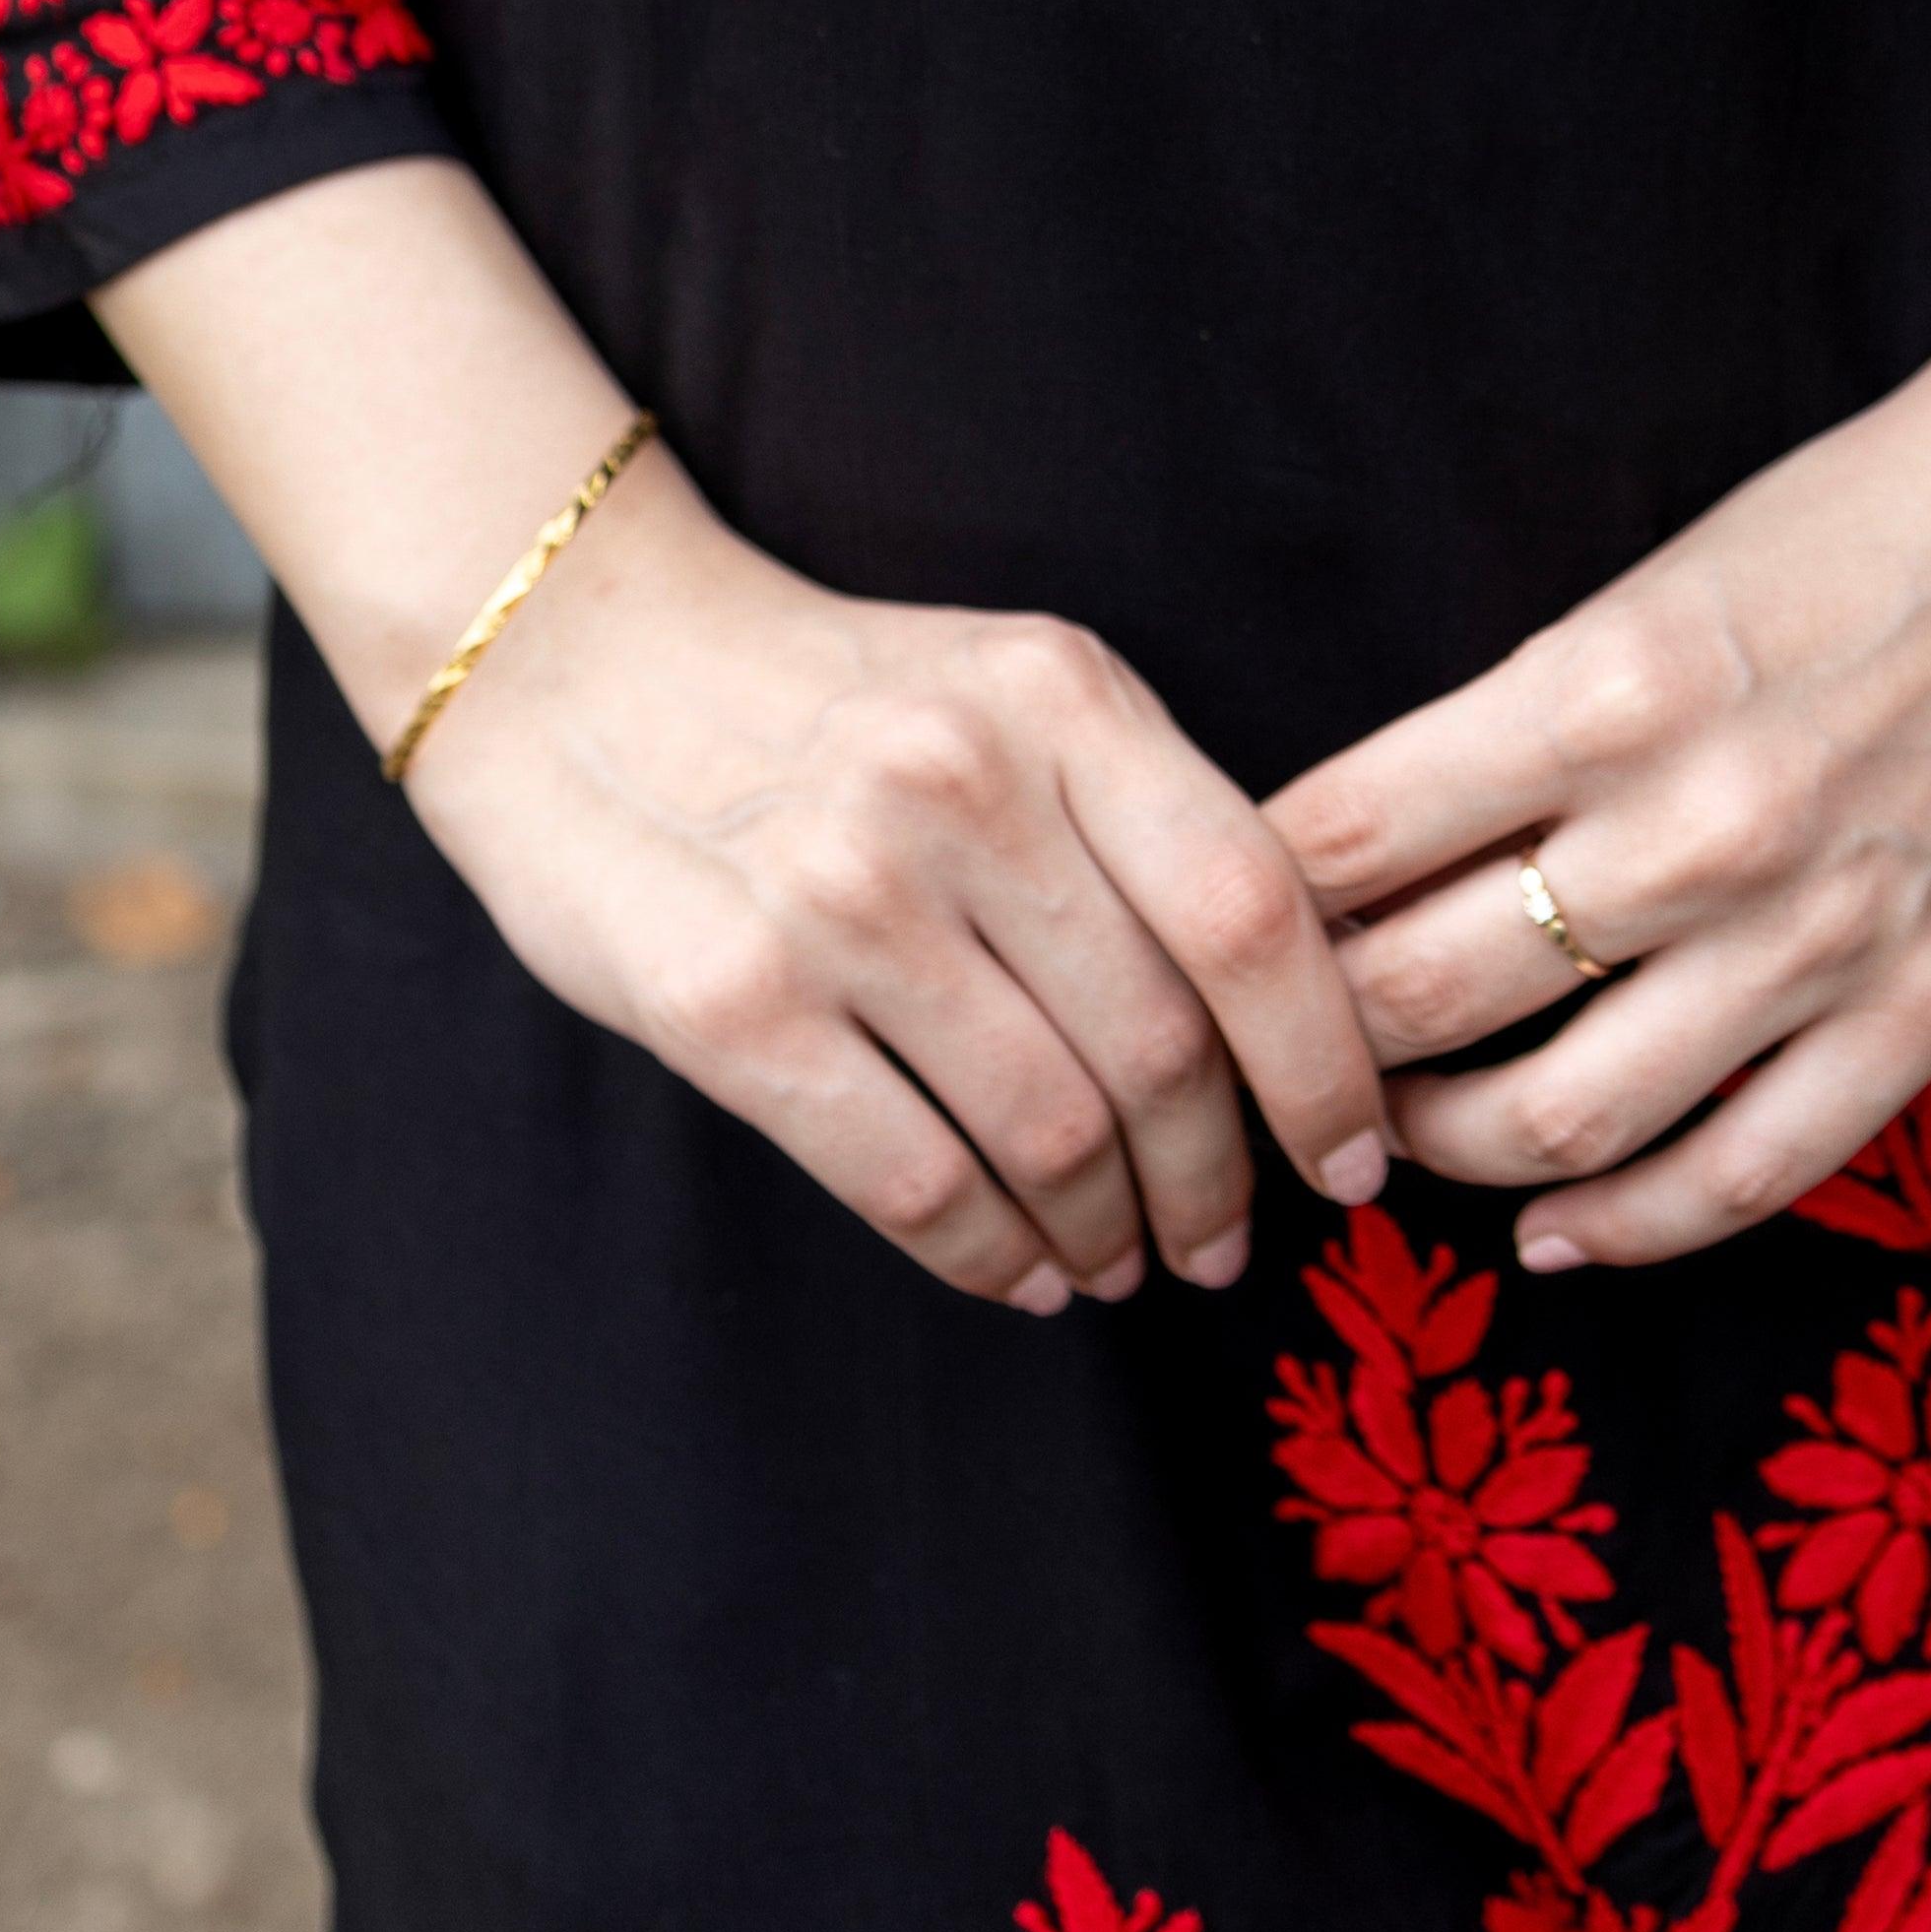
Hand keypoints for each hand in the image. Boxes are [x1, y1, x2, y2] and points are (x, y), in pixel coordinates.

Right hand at [96, 161, 1394, 1318]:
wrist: (577, 659)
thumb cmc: (830, 699)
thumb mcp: (1006, 688)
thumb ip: (1135, 815)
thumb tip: (1287, 1021)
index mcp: (1061, 694)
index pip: (1252, 909)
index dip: (1324, 1063)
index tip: (1354, 1159)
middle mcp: (963, 785)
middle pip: (1162, 1043)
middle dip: (1217, 1180)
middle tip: (1222, 1242)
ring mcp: (841, 896)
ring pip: (1051, 1132)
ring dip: (1110, 1235)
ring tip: (1120, 1263)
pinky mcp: (733, 1002)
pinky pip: (917, 1181)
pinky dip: (992, 1258)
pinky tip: (1019, 1272)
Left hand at [1263, 62, 1930, 1274]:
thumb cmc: (1842, 527)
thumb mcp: (1639, 580)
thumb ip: (1506, 726)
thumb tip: (1339, 853)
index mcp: (1606, 684)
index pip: (1344, 842)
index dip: (1242, 908)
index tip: (1195, 935)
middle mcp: (1702, 825)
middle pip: (1423, 998)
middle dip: (1309, 1047)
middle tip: (1257, 1057)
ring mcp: (1821, 934)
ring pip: (1559, 1119)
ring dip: (1440, 1147)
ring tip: (1387, 1133)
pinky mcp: (1923, 1004)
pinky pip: (1742, 1172)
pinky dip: (1626, 1228)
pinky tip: (1553, 1234)